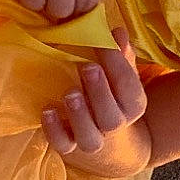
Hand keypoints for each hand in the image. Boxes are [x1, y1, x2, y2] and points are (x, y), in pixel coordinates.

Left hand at [40, 30, 149, 176]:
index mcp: (132, 105)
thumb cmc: (111, 96)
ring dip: (79, 116)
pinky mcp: (69, 148)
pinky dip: (54, 131)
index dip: (118, 64)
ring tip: (69, 94)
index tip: (104, 41)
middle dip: (100, 92)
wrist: (108, 141)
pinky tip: (47, 110)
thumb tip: (117, 31)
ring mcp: (91, 139)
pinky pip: (63, 146)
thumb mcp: (119, 76)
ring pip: (90, 138)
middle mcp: (115, 125)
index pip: (130, 87)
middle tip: (88, 67)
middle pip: (112, 118)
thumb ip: (118, 55)